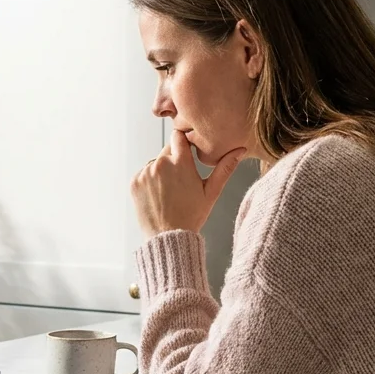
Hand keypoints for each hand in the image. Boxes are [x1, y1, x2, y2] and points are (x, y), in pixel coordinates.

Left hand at [131, 130, 245, 238]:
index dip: (183, 142)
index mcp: (181, 162)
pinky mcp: (134, 182)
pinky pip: (143, 174)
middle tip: (180, 182)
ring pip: (155, 163)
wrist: (168, 237)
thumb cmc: (192, 216)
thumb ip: (225, 168)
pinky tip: (158, 196)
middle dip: (174, 160)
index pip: (179, 136)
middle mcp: (161, 163)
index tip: (187, 151)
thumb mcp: (211, 192)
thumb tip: (241, 150)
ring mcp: (145, 172)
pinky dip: (149, 181)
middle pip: (167, 150)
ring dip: (161, 171)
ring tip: (169, 192)